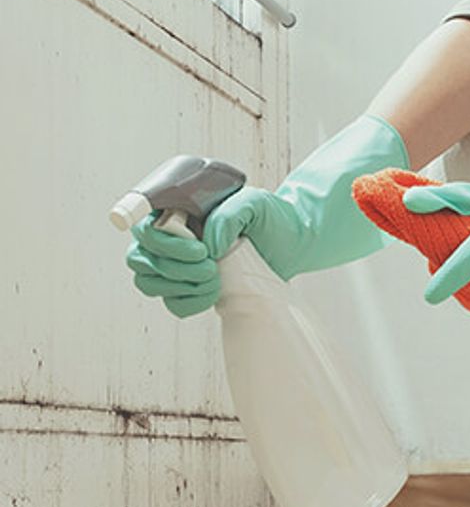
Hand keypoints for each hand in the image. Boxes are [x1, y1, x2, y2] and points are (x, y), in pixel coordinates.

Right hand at [123, 114, 409, 316]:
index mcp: (176, 209)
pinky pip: (171, 303)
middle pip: (141, 257)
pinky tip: (214, 293)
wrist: (292, 242)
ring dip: (180, 284)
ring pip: (148, 282)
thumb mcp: (255, 203)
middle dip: (175, 264)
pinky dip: (189, 301)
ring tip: (215, 277)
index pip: (140, 223)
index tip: (196, 247)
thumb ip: (229, 215)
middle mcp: (168, 236)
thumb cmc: (271, 216)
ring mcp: (174, 264)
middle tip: (210, 263)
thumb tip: (207, 243)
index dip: (156, 238)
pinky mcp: (187, 288)